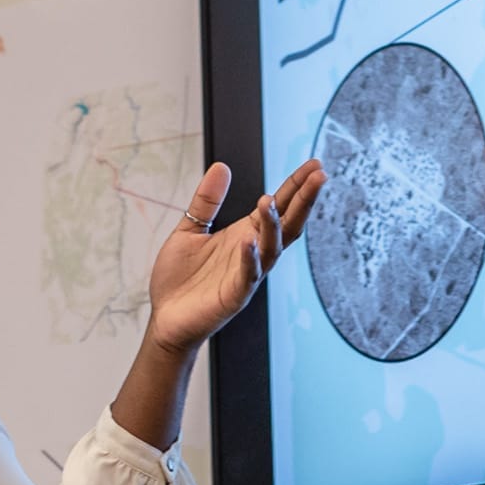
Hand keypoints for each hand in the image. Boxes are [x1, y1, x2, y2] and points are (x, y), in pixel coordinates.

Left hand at [143, 159, 326, 354]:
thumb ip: (207, 201)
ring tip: (268, 201)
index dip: (296, 186)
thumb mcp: (189, 230)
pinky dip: (250, 259)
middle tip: (319, 175)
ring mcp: (247, 275)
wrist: (165, 319)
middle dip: (303, 200)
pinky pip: (247, 276)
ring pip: (272, 249)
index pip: (279, 206)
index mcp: (245, 234)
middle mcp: (253, 253)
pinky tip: (248, 241)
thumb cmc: (180, 279)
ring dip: (273, 225)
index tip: (315, 164)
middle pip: (287, 224)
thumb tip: (221, 166)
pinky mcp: (234, 296)